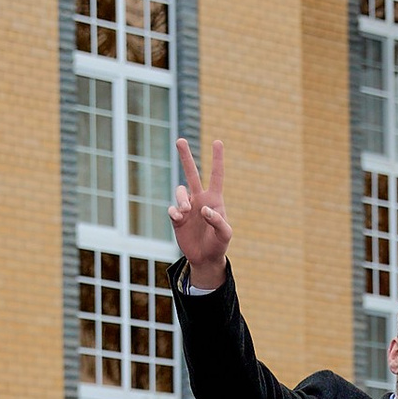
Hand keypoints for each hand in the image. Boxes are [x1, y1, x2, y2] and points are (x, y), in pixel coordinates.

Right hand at [172, 137, 233, 289]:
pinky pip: (172, 208)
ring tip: (185, 210)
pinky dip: (174, 211)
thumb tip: (203, 210)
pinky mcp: (177, 218)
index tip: (217, 142)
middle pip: (191, 173)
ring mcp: (187, 207)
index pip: (216, 175)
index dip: (217, 159)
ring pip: (179, 191)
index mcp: (214, 199)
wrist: (205, 258)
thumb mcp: (225, 234)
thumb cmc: (219, 244)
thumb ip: (218, 221)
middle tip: (180, 140)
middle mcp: (199, 199)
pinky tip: (179, 217)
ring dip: (181, 198)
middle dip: (185, 157)